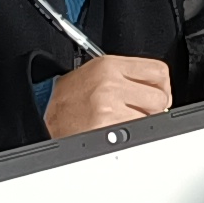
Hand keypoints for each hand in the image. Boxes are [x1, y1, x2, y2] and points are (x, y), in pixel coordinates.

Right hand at [44, 52, 174, 136]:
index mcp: (109, 65)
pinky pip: (137, 133)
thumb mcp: (95, 74)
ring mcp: (108, 104)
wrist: (41, 114)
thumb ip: (127, 76)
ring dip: (141, 123)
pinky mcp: (106, 125)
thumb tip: (158, 91)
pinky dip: (131, 136)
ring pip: (151, 117)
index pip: (158, 71)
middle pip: (159, 96)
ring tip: (120, 121)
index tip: (155, 95)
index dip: (162, 86)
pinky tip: (115, 131)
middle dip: (152, 108)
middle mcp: (109, 82)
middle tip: (135, 112)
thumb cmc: (68, 99)